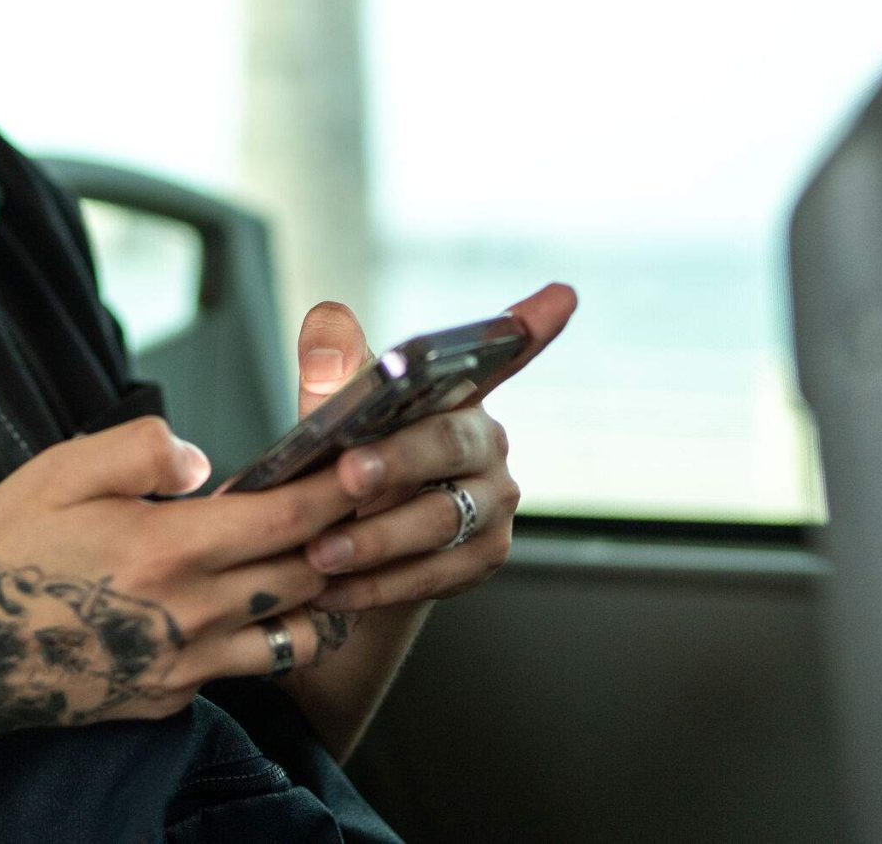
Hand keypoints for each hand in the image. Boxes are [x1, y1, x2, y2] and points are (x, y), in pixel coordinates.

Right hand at [0, 416, 363, 765]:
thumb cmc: (2, 557)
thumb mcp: (56, 474)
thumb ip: (136, 452)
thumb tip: (201, 458)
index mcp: (168, 549)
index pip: (287, 517)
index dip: (337, 490)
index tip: (365, 465)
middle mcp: (191, 613)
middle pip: (307, 576)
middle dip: (344, 539)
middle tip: (364, 507)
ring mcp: (185, 664)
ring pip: (294, 634)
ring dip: (319, 596)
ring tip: (324, 561)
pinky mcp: (172, 697)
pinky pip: (245, 668)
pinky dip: (267, 638)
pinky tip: (258, 609)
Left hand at [288, 283, 576, 616]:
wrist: (348, 549)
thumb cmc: (343, 462)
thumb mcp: (328, 418)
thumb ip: (331, 378)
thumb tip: (327, 323)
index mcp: (457, 393)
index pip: (502, 354)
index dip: (530, 327)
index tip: (561, 294)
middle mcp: (489, 443)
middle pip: (448, 444)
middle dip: (396, 461)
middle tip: (347, 476)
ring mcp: (494, 503)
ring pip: (439, 519)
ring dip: (375, 538)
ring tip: (320, 551)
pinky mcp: (483, 558)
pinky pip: (433, 573)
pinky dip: (376, 583)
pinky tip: (330, 588)